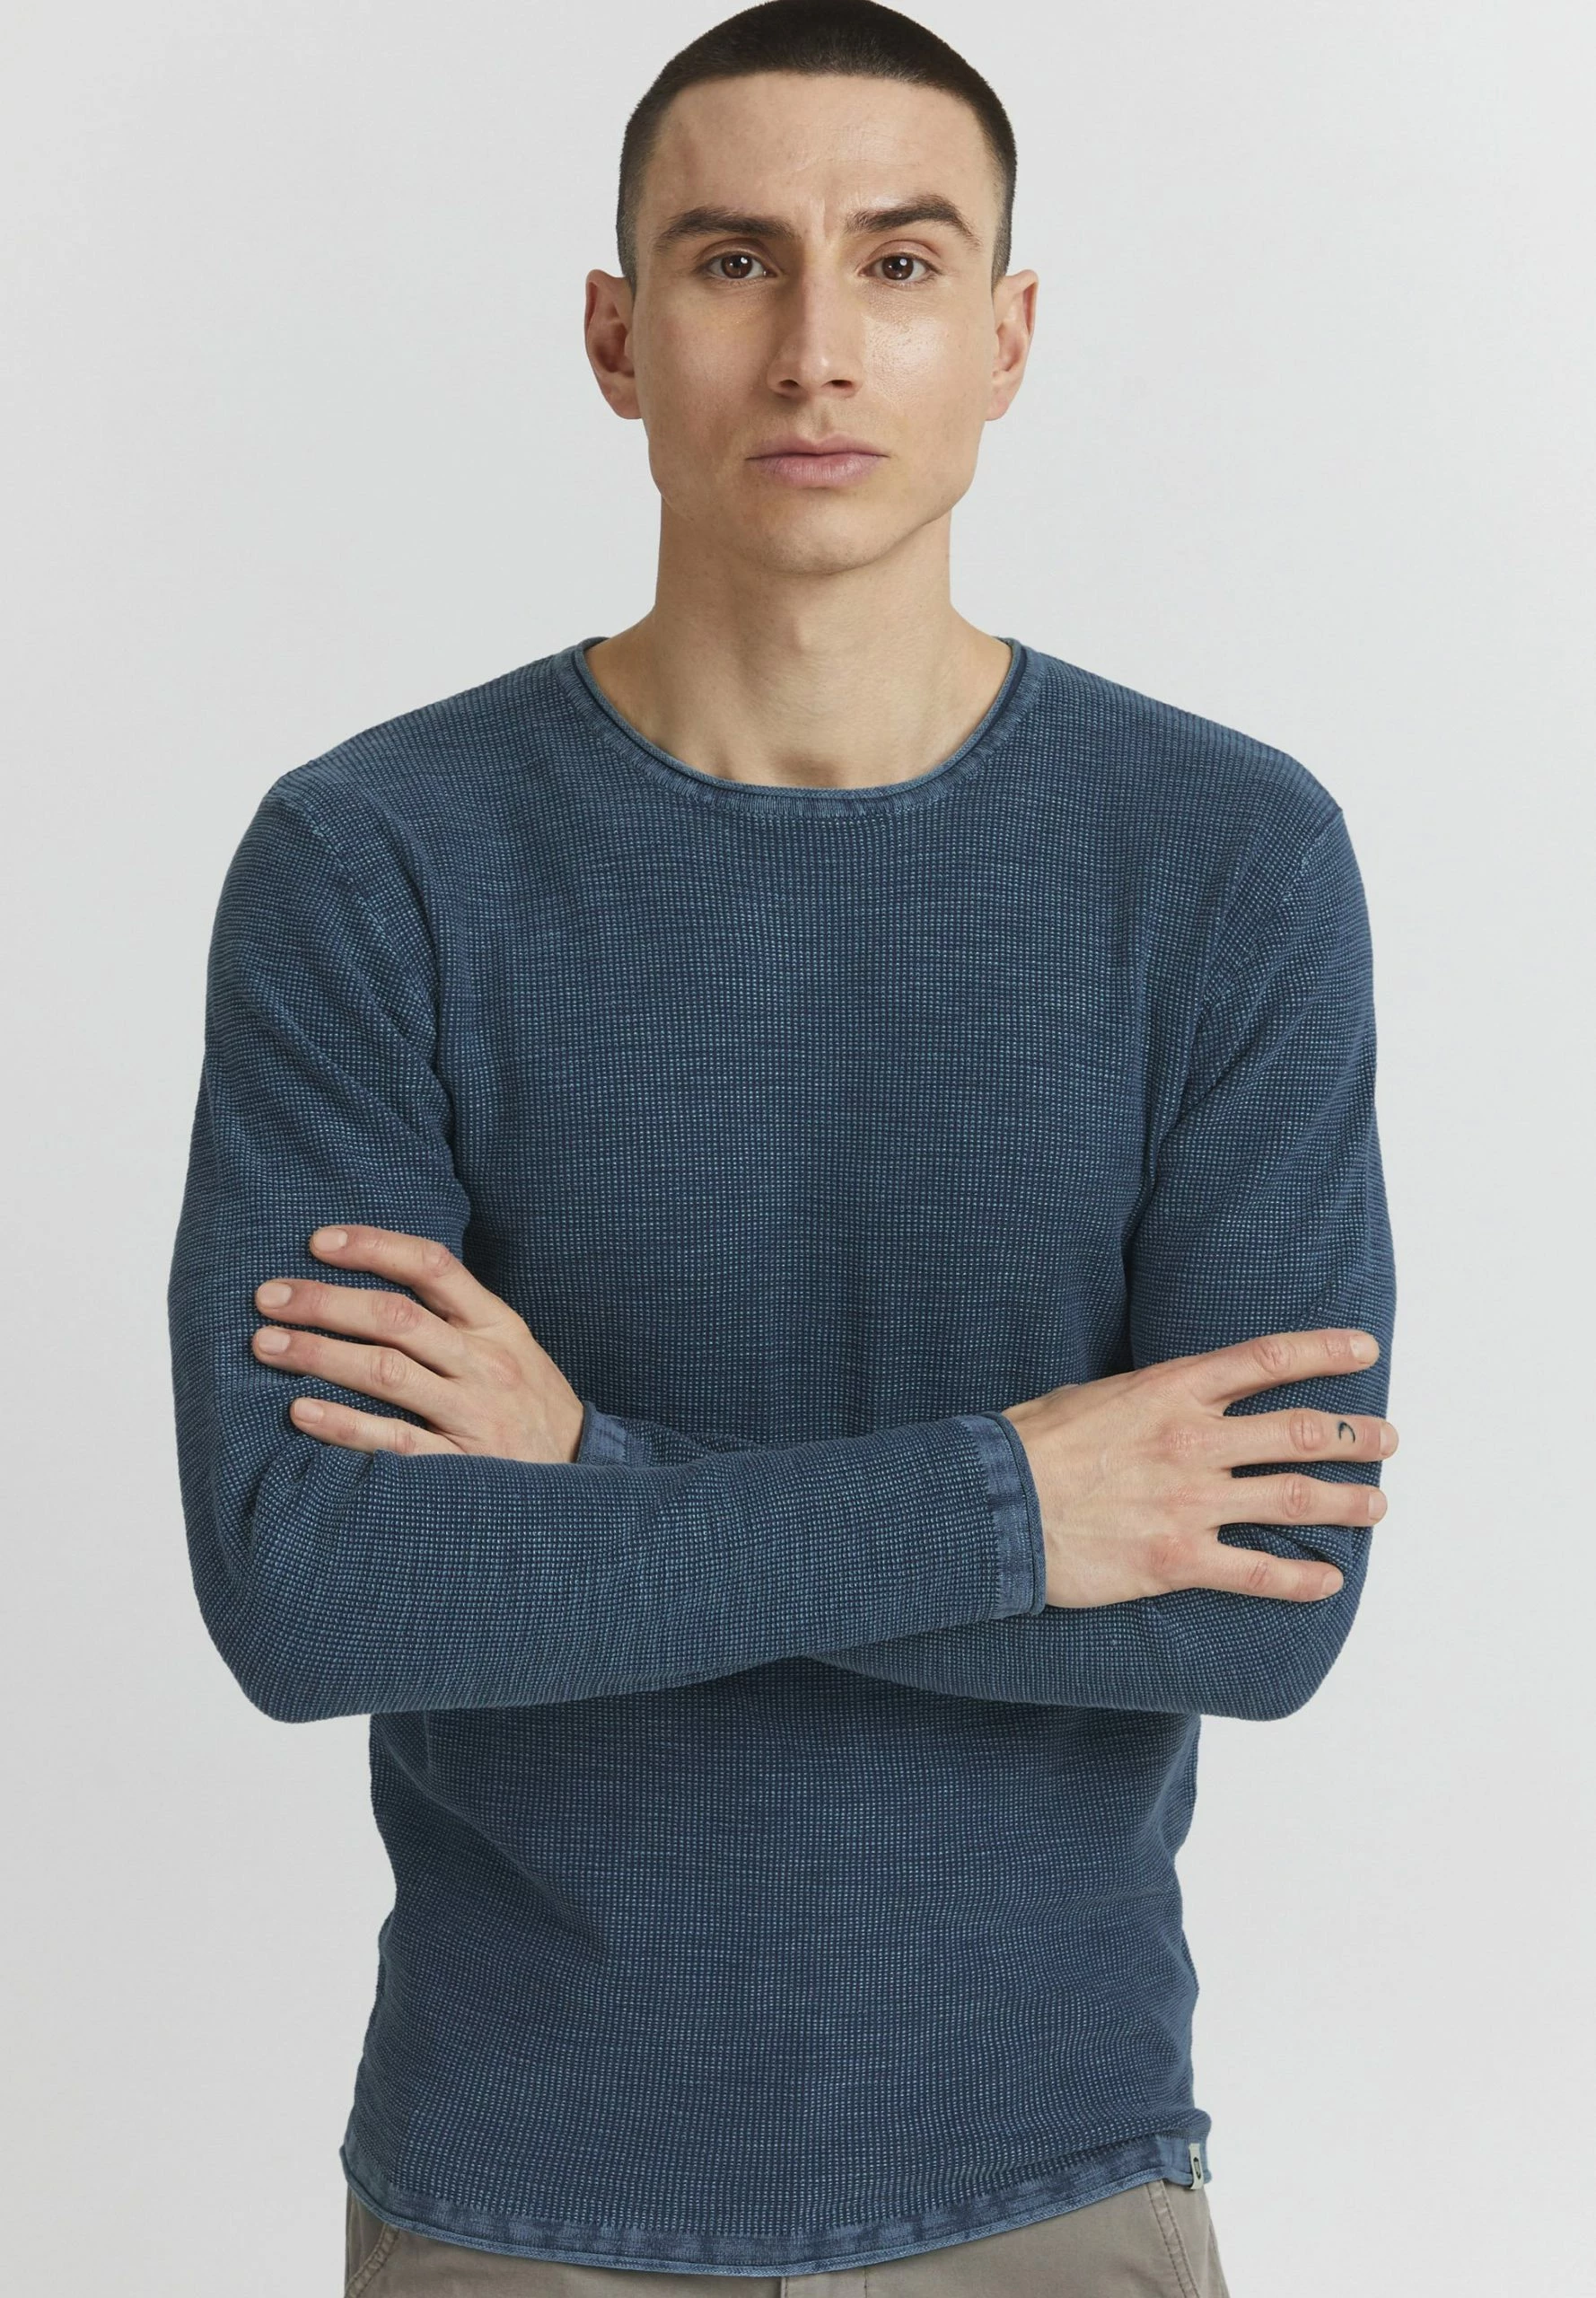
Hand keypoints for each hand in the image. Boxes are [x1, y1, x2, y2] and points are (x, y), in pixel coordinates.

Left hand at [250, 1225, 584, 1462]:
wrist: (587, 1478)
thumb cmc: (531, 1406)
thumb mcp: (512, 1347)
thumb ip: (457, 1316)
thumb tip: (373, 1277)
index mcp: (499, 1325)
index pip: (433, 1266)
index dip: (373, 1246)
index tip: (318, 1241)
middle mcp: (486, 1364)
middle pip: (396, 1318)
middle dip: (324, 1302)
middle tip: (268, 1297)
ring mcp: (474, 1415)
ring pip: (386, 1373)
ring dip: (318, 1354)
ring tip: (266, 1344)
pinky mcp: (462, 1467)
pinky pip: (394, 1441)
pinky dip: (343, 1424)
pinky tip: (301, 1412)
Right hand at [1001, 1327, 1396, 1607]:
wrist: (995, 1506)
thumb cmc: (1031, 1445)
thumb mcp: (1094, 1395)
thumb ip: (1147, 1396)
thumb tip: (1172, 1397)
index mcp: (1170, 1390)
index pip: (1267, 1359)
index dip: (1325, 1351)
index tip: (1365, 1349)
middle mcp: (1192, 1441)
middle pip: (1300, 1431)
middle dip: (1356, 1435)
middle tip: (1387, 1439)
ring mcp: (1189, 1502)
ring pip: (1293, 1498)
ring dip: (1348, 1502)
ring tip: (1378, 1505)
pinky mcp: (1178, 1560)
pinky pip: (1257, 1572)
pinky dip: (1301, 1579)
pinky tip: (1328, 1581)